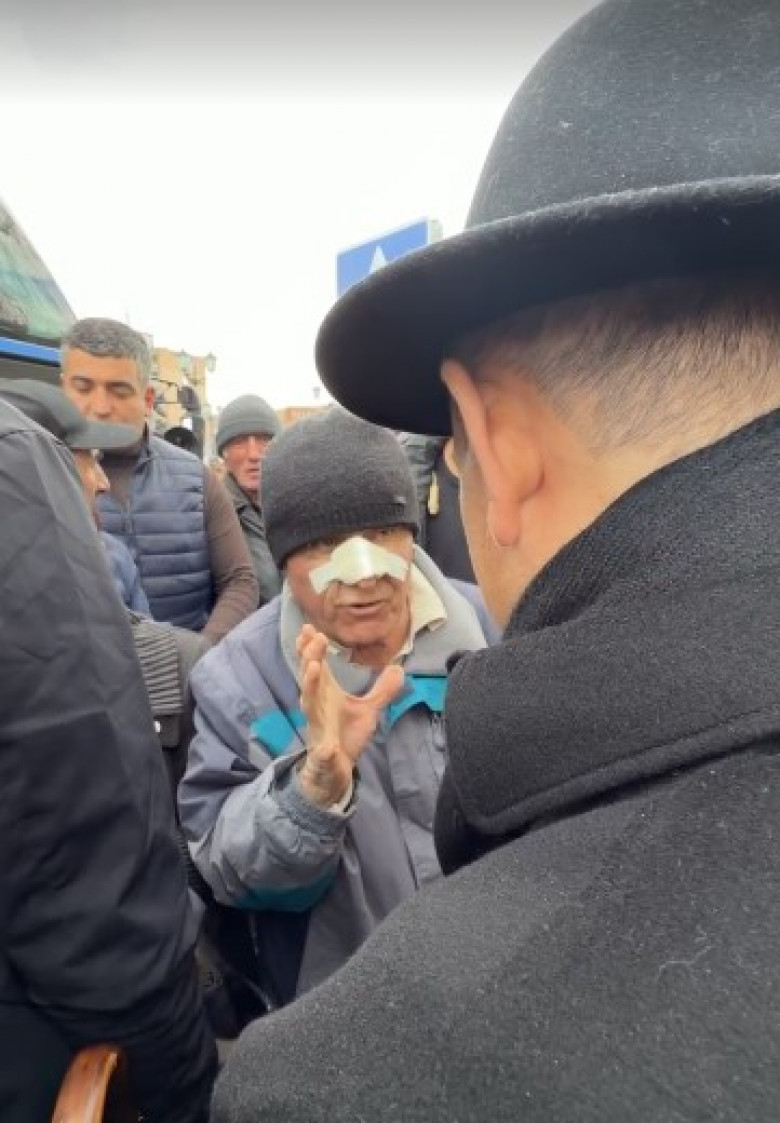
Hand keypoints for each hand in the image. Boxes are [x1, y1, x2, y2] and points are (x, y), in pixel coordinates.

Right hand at [296, 624, 404, 808]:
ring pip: (310, 706)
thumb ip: (382, 690)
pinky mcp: (323, 755)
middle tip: (315, 638)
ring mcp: (319, 730)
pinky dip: (324, 750)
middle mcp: (318, 707)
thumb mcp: (368, 709)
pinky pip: (323, 752)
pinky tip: (328, 747)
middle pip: (310, 678)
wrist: (334, 771)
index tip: (310, 627)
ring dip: (310, 687)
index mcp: (326, 694)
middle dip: (311, 657)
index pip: (316, 666)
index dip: (312, 648)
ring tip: (313, 668)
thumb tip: (399, 668)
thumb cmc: (346, 734)